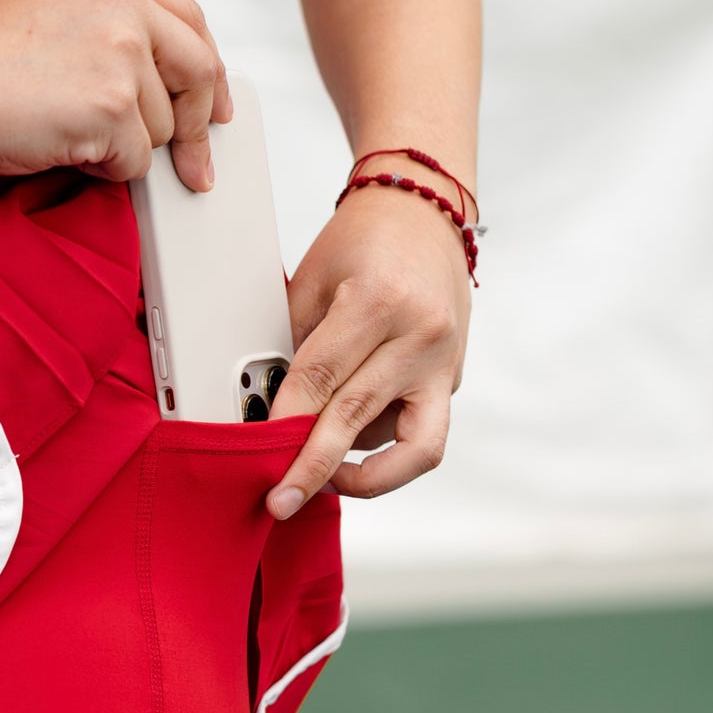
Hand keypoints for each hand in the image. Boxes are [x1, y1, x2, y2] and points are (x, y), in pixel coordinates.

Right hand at [0, 0, 232, 184]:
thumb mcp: (55, 6)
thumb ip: (114, 22)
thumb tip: (170, 83)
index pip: (190, 19)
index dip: (207, 68)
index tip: (213, 102)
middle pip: (199, 70)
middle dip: (198, 123)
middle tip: (196, 163)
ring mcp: (122, 51)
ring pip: (163, 125)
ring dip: (123, 145)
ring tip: (62, 129)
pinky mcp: (112, 105)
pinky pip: (135, 161)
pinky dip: (103, 169)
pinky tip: (57, 145)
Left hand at [266, 165, 471, 516]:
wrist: (423, 212)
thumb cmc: (361, 240)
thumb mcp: (310, 279)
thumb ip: (294, 344)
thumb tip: (268, 407)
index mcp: (378, 302)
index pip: (320, 379)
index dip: (285, 421)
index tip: (257, 452)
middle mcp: (420, 336)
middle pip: (358, 418)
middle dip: (314, 468)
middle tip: (280, 500)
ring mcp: (445, 362)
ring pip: (416, 448)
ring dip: (367, 476)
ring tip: (325, 482)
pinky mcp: (454, 379)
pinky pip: (421, 433)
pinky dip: (383, 449)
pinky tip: (352, 450)